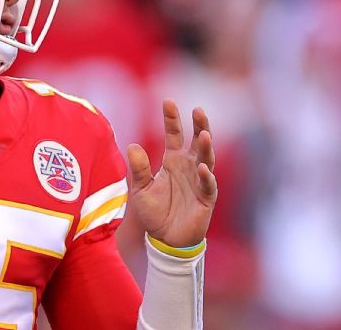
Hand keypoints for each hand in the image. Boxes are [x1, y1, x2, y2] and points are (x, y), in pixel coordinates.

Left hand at [125, 100, 216, 247]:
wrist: (165, 239)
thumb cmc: (154, 212)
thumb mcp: (141, 189)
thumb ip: (138, 169)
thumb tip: (132, 146)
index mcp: (173, 160)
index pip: (174, 134)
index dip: (172, 119)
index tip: (168, 101)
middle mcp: (189, 166)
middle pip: (197, 141)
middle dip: (199, 125)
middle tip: (198, 110)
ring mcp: (199, 181)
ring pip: (207, 159)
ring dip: (206, 147)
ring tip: (204, 133)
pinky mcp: (206, 198)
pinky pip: (208, 185)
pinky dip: (206, 177)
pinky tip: (203, 168)